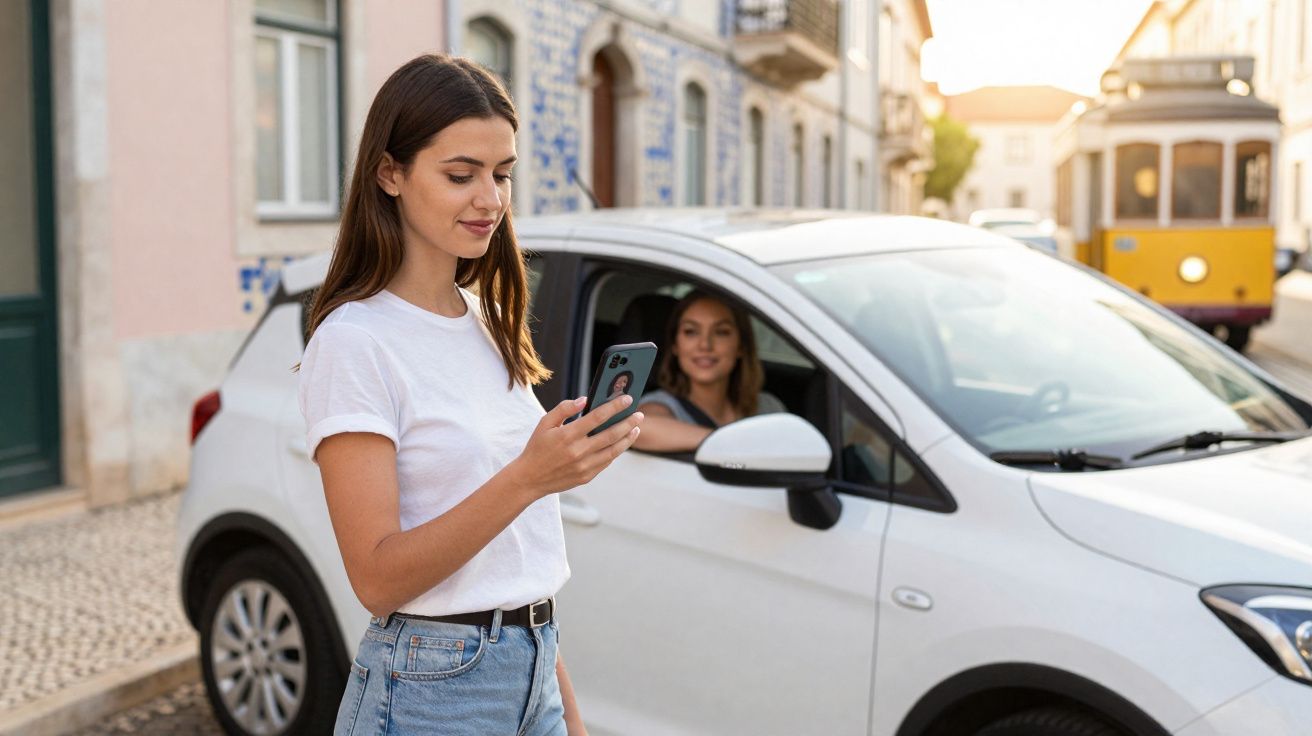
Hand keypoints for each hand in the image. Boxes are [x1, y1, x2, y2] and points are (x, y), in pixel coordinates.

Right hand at [507, 395, 643, 497]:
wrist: (530, 479)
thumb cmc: (537, 447)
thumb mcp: (545, 423)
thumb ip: (564, 409)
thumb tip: (584, 399)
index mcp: (568, 435)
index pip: (598, 417)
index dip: (615, 406)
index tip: (628, 399)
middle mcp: (578, 451)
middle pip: (611, 434)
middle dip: (628, 422)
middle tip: (639, 414)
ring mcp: (584, 466)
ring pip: (613, 450)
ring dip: (628, 438)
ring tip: (636, 428)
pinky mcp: (587, 476)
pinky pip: (606, 462)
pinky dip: (616, 451)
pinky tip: (622, 442)